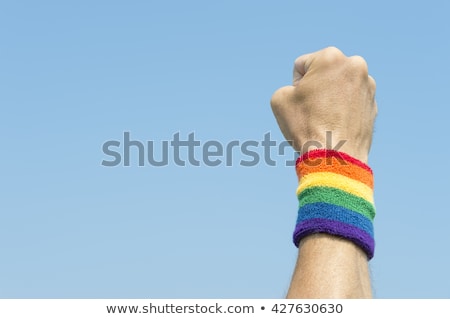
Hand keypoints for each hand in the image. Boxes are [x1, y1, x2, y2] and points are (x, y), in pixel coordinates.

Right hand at [270, 47, 376, 162]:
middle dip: (316, 88)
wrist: (335, 157)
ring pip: (338, 88)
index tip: (301, 102)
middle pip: (323, 74)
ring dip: (330, 98)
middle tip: (312, 110)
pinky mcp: (373, 104)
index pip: (302, 65)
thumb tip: (302, 93)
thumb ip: (288, 87)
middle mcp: (355, 65)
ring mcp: (368, 86)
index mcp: (331, 57)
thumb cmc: (306, 126)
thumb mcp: (280, 99)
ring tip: (325, 120)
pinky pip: (350, 103)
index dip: (295, 86)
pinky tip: (336, 127)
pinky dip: (342, 111)